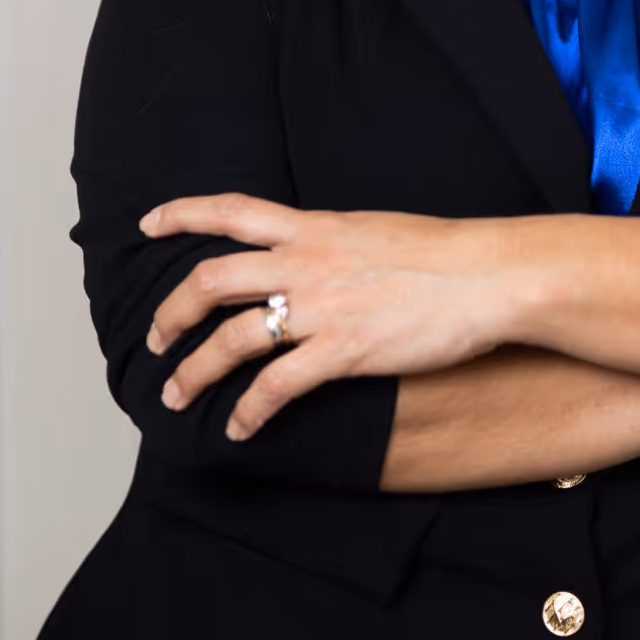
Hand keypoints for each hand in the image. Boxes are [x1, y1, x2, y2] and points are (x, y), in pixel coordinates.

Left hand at [137, 196, 505, 439]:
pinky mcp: (343, 351)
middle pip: (210, 280)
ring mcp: (321, 308)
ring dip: (192, 371)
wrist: (490, 275)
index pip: (233, 211)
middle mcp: (306, 263)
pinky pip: (275, 387)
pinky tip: (238, 428)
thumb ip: (339, 242)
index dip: (183, 214)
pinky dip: (247, 412)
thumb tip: (324, 254)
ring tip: (175, 395)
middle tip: (154, 338)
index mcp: (316, 228)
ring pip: (229, 339)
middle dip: (170, 312)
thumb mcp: (379, 230)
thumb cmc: (449, 255)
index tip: (148, 224)